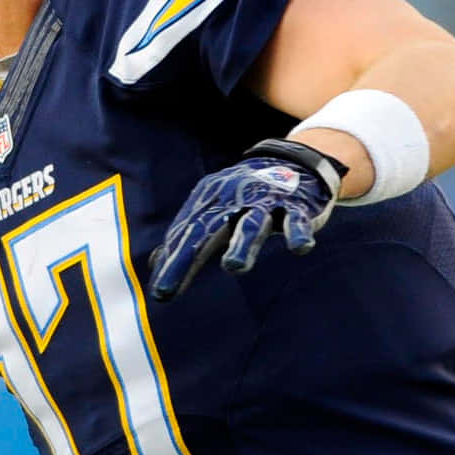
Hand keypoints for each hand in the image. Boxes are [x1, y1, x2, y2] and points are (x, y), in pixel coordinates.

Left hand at [145, 140, 343, 301]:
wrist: (293, 161)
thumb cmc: (246, 196)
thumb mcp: (214, 211)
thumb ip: (187, 236)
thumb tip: (155, 264)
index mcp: (211, 201)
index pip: (186, 232)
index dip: (172, 261)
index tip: (161, 293)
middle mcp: (234, 198)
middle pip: (206, 229)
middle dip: (185, 258)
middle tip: (166, 288)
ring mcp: (265, 201)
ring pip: (251, 224)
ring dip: (242, 245)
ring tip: (232, 267)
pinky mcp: (296, 206)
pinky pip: (296, 221)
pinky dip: (298, 233)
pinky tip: (299, 248)